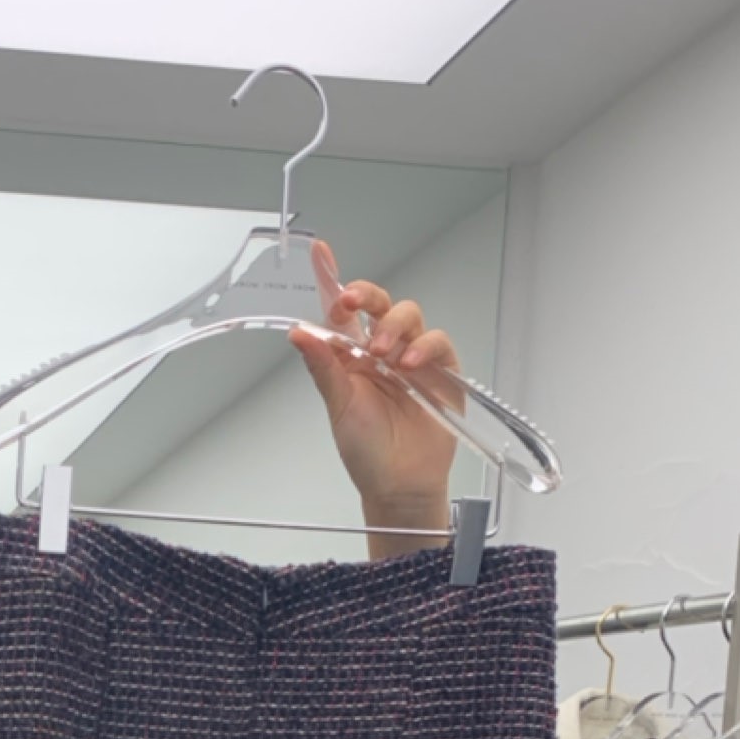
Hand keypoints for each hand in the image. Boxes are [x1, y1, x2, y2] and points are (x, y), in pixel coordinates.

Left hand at [290, 242, 459, 547]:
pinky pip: (437, 341)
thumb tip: (297, 332)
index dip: (332, 279)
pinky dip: (424, 345)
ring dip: (393, 326)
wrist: (399, 486)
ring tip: (382, 355)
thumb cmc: (367, 452)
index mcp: (350, 357)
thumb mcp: (338, 406)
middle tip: (352, 303)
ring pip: (408, 316)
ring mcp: (413, 359)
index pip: (341, 312)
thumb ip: (322, 367)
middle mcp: (381, 352)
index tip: (319, 252)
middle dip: (366, 295)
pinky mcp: (441, 372)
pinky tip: (409, 362)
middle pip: (379, 303)